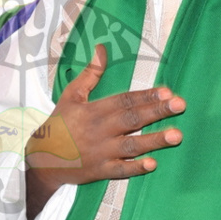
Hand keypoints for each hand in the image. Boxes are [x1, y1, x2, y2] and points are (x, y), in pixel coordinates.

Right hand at [25, 44, 183, 219]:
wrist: (40, 158)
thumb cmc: (59, 124)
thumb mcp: (71, 95)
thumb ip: (90, 73)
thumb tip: (102, 48)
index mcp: (92, 110)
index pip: (123, 100)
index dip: (145, 95)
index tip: (166, 91)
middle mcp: (98, 130)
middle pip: (131, 119)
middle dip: (156, 111)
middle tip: (180, 104)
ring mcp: (100, 152)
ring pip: (130, 145)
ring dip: (153, 140)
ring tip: (176, 135)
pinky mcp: (99, 171)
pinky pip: (119, 170)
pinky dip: (135, 168)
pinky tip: (152, 164)